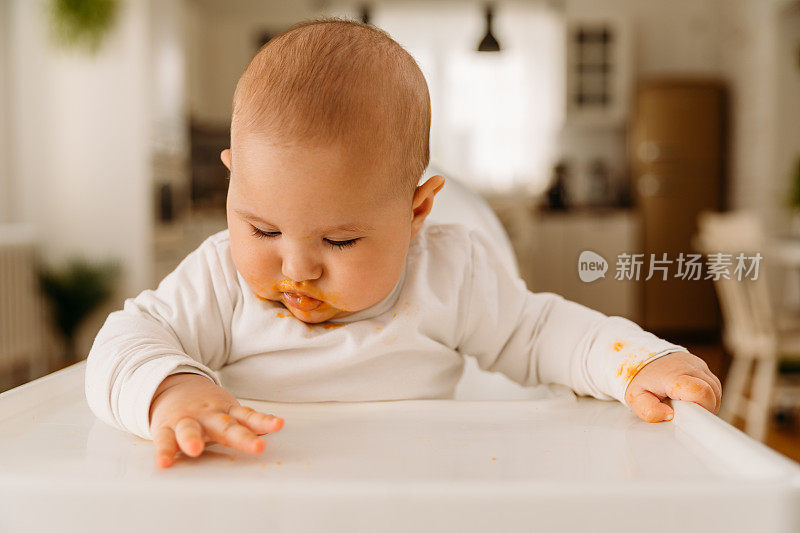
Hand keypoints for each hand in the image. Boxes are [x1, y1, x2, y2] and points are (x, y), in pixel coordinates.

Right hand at [148, 373, 283, 467]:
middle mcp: (208, 416)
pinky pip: (164, 440)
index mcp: (226, 412)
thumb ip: (249, 422)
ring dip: (192, 439)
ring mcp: (186, 420)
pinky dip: (164, 451)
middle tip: (256, 446)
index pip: (248, 417)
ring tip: (194, 449)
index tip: (279, 425)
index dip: (264, 422)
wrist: (172, 385)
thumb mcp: (228, 410)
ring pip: (189, 429)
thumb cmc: (206, 407)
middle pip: (226, 426)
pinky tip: (164, 463)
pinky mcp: (165, 428)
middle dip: (242, 437)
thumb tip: (276, 426)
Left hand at [625, 351, 721, 422]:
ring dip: (705, 403)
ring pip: (716, 391)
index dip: (700, 409)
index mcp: (673, 375)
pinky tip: (691, 397)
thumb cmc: (640, 379)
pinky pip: (714, 386)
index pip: (700, 392)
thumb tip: (669, 416)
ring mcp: (698, 365)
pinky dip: (707, 395)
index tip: (688, 416)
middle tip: (684, 410)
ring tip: (685, 403)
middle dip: (702, 409)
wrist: (640, 357)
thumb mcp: (635, 398)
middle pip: (712, 394)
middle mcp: (689, 367)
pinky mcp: (703, 366)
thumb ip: (649, 410)